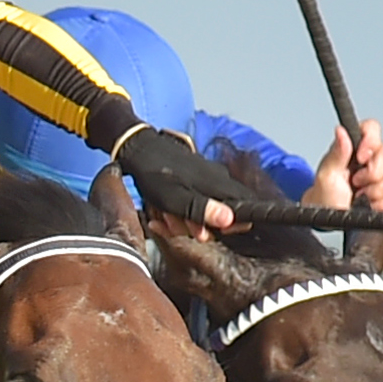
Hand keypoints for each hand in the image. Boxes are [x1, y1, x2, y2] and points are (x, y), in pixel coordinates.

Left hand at [109, 126, 238, 230]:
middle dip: (200, 229)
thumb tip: (230, 220)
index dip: (234, 225)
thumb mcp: (176, 198)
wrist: (138, 150)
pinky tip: (160, 217)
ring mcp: (205, 182)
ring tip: (164, 217)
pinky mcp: (192, 184)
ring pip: (202, 214)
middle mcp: (217, 182)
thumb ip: (203, 210)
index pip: (245, 209)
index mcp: (219, 184)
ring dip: (182, 224)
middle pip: (221, 217)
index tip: (216, 231)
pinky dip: (175, 216)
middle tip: (180, 226)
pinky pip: (190, 207)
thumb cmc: (155, 174)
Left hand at [304, 118, 382, 216]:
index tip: (361, 158)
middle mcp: (369, 157)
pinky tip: (367, 202)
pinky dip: (381, 200)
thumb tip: (341, 131)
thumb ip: (337, 153)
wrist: (329, 220)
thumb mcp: (326, 176)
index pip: (371, 128)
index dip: (371, 141)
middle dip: (372, 173)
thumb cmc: (325, 197)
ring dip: (375, 190)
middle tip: (356, 182)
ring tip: (359, 194)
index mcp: (353, 147)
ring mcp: (380, 173)